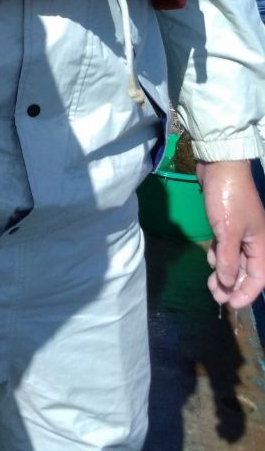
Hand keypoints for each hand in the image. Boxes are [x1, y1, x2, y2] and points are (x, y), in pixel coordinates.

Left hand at [195, 159, 264, 309]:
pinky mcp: (227, 224)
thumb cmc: (228, 199)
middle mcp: (254, 241)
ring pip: (235, 261)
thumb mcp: (227, 232)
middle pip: (246, 272)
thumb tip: (228, 284)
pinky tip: (211, 258)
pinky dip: (220, 256)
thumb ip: (229, 260)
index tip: (229, 304)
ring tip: (210, 282)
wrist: (220, 165)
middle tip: (214, 294)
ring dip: (224, 273)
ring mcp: (240, 232)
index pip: (258, 279)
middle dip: (232, 285)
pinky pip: (226, 248)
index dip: (246, 294)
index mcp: (261, 245)